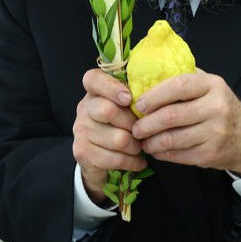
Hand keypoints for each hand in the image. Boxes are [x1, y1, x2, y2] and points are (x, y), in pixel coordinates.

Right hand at [72, 68, 147, 204]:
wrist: (96, 159)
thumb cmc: (119, 126)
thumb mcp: (124, 108)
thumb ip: (135, 98)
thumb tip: (159, 97)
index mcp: (94, 92)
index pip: (93, 79)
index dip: (111, 87)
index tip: (129, 98)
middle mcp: (84, 109)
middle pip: (109, 110)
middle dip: (133, 124)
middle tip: (142, 131)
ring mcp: (81, 131)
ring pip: (118, 139)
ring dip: (136, 146)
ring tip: (141, 147)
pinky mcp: (82, 152)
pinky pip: (115, 158)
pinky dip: (132, 162)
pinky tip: (138, 161)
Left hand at [130, 70, 240, 174]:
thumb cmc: (222, 108)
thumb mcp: (211, 87)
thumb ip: (186, 79)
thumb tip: (148, 76)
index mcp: (213, 85)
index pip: (179, 86)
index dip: (154, 95)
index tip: (139, 104)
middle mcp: (216, 108)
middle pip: (171, 115)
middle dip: (147, 123)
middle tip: (134, 127)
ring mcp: (215, 133)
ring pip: (172, 138)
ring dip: (151, 141)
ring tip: (141, 140)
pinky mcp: (210, 154)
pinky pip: (178, 155)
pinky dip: (162, 153)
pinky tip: (155, 150)